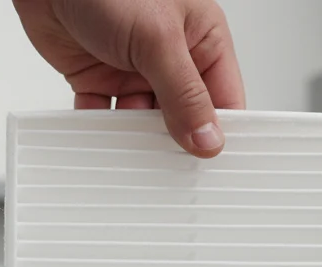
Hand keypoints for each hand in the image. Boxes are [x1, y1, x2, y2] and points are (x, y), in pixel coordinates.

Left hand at [12, 0, 243, 156]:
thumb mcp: (158, 39)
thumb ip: (183, 93)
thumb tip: (207, 137)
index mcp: (202, 38)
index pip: (223, 97)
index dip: (220, 132)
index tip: (214, 166)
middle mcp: (171, 55)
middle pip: (182, 116)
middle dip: (175, 141)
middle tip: (172, 172)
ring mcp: (134, 68)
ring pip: (141, 121)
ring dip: (134, 140)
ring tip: (133, 159)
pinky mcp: (98, 75)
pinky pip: (103, 115)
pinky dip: (98, 130)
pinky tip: (98, 141)